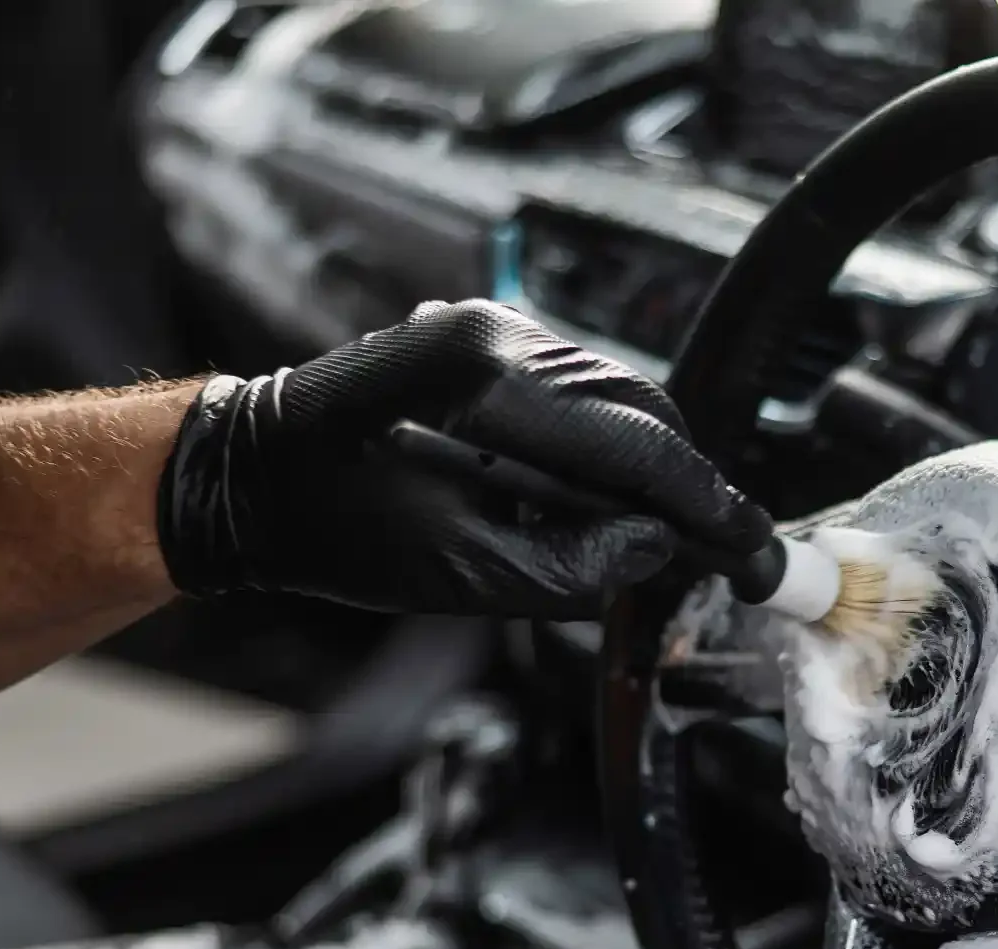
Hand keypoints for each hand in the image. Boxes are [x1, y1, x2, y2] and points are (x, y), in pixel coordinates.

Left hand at [156, 300, 770, 618]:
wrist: (247, 475)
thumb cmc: (324, 525)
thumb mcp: (456, 571)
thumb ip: (573, 566)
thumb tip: (656, 548)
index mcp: (486, 380)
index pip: (638, 446)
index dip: (706, 506)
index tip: (750, 553)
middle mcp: (497, 334)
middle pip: (643, 408)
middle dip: (688, 485)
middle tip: (721, 555)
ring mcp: (493, 329)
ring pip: (620, 395)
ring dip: (652, 466)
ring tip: (667, 537)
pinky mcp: (489, 343)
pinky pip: (582, 392)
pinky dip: (612, 445)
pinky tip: (612, 496)